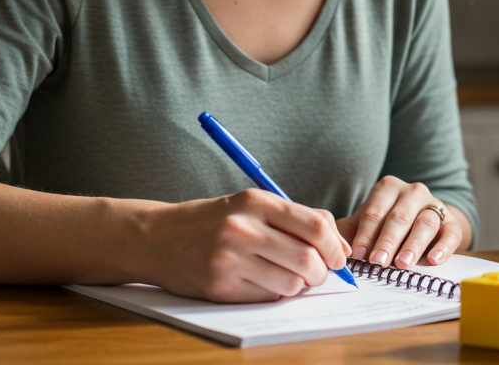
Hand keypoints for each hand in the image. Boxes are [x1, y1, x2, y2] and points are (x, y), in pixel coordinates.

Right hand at [138, 188, 350, 302]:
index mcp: (256, 202)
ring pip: (291, 282)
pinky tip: (262, 282)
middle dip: (322, 272)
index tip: (338, 257)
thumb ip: (298, 219)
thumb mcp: (253, 206)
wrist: (157, 238)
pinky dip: (274, 293)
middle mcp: (243, 228)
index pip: (315, 225)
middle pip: (307, 258)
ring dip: (298, 285)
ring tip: (287, 276)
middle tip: (318, 274)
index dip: (335, 246)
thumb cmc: (214, 221)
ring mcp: (229, 258)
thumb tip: (341, 245)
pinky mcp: (219, 285)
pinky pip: (266, 296)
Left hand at [337, 175, 461, 269]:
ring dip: (413, 244)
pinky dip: (443, 247)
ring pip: (425, 222)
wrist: (421, 222)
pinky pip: (450, 232)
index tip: (358, 255)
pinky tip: (433, 260)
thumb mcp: (367, 223)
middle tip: (378, 261)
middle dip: (388, 241)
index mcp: (388, 188)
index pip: (375, 211)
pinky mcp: (451, 222)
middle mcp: (413, 192)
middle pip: (399, 216)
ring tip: (402, 264)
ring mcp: (434, 205)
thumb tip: (330, 248)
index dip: (366, 234)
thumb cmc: (386, 224)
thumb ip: (349, 232)